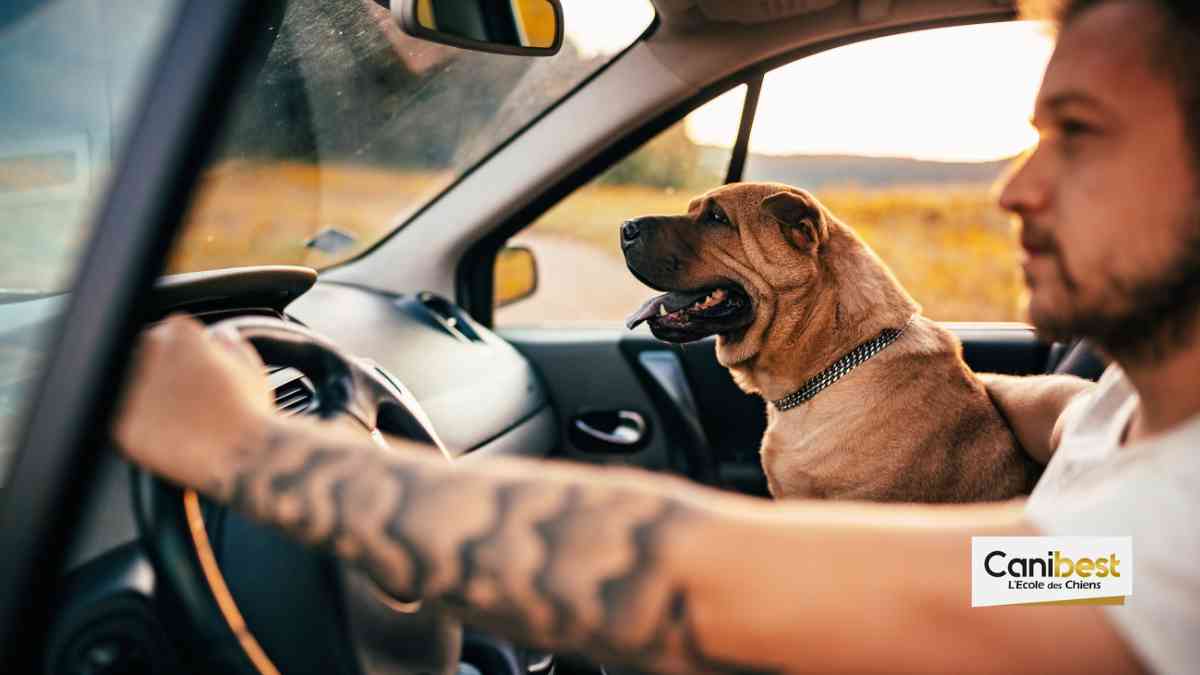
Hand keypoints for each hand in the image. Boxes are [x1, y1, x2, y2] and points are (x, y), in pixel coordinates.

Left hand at [114, 314, 273, 493]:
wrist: (243, 456)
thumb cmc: (250, 412)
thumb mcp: (249, 366)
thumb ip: (229, 344)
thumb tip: (220, 336)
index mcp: (179, 333)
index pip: (169, 332)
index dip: (185, 353)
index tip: (194, 370)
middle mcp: (149, 354)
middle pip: (146, 355)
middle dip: (163, 373)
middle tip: (187, 396)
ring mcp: (131, 390)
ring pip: (133, 389)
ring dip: (152, 400)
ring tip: (183, 418)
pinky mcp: (122, 426)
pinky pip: (127, 423)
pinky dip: (146, 430)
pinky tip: (174, 436)